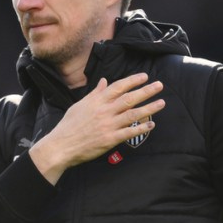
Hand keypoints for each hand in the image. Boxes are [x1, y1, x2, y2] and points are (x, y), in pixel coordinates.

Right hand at [29, 73, 164, 183]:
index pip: (118, 87)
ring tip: (161, 103)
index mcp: (96, 101)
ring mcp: (108, 125)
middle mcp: (104, 111)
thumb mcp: (80, 105)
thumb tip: (104, 81)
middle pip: (129, 98)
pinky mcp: (110, 139)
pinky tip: (151, 124)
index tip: (144, 76)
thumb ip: (95, 94)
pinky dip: (141, 128)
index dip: (132, 81)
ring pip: (132, 114)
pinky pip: (129, 133)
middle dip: (146, 91)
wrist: (61, 145)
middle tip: (159, 85)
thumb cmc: (69, 126)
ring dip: (149, 108)